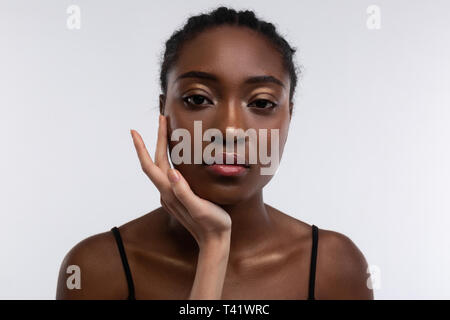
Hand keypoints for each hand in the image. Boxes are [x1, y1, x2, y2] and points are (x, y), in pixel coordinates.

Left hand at [130, 115, 231, 245]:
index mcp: (170, 192)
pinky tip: (177, 155)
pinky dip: (169, 159)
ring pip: (161, 167)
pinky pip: (169, 174)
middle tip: (162, 120)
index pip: (151, 165)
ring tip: (167, 132)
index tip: (134, 131)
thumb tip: (172, 172)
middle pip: (155, 162)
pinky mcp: (178, 198)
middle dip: (155, 139)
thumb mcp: (200, 208)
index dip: (142, 147)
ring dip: (160, 149)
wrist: (215, 242)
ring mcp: (171, 196)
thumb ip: (184, 192)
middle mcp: (167, 193)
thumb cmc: (212, 225)